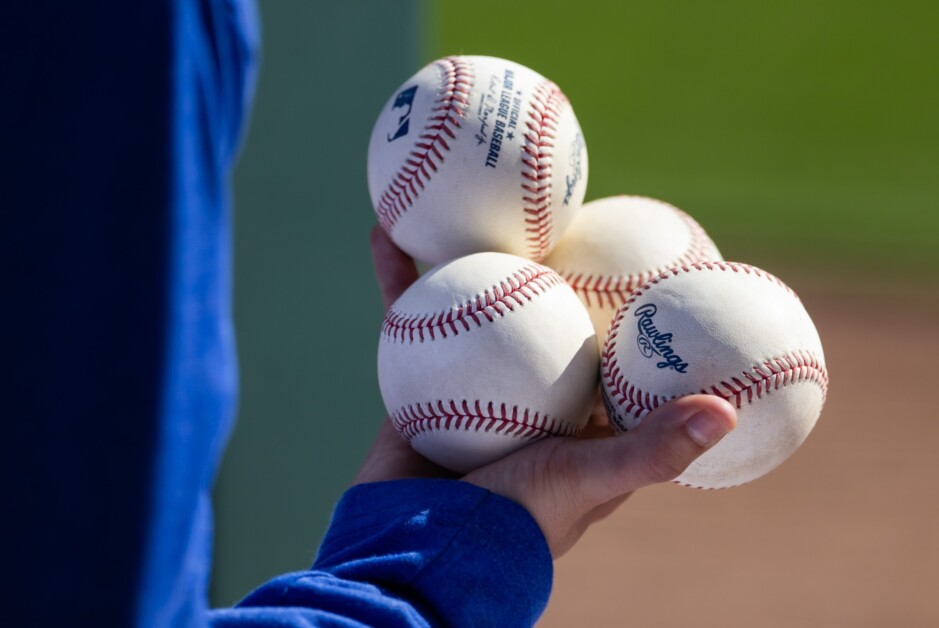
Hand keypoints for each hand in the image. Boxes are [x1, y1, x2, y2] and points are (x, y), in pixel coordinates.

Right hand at [357, 226, 736, 557]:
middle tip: (552, 203)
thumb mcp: (590, 479)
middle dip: (544, 255)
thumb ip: (652, 449)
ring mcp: (474, 374)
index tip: (640, 242)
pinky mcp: (421, 374)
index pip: (608, 334)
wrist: (422, 548)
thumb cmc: (516, 518)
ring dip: (466, 253)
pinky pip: (410, 315)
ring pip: (473, 298)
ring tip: (467, 199)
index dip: (624, 291)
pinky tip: (389, 234)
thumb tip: (731, 410)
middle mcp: (528, 384)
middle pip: (538, 304)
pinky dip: (399, 278)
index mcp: (576, 405)